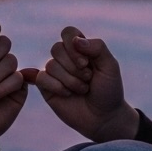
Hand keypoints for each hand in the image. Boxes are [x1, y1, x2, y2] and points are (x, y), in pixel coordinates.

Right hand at [34, 26, 138, 142]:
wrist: (104, 117)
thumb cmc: (109, 90)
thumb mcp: (110, 66)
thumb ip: (97, 48)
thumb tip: (76, 40)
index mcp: (81, 48)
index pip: (68, 33)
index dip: (73, 45)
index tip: (86, 62)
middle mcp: (65, 58)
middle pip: (57, 48)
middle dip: (74, 67)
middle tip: (88, 78)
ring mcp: (55, 72)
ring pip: (51, 65)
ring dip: (70, 80)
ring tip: (83, 89)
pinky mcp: (46, 88)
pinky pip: (41, 78)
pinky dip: (56, 86)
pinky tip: (68, 94)